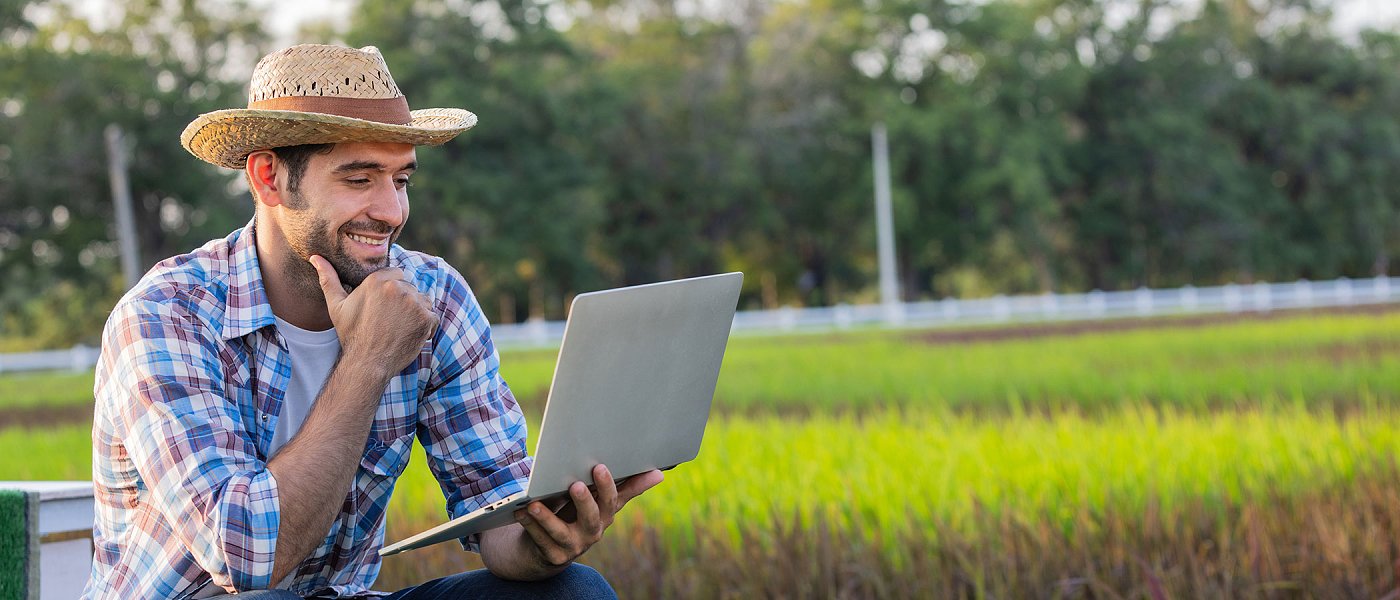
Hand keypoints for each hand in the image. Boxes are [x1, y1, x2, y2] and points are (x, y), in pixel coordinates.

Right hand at [310, 255, 437, 377]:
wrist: (367, 363)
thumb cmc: (351, 334)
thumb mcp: (336, 306)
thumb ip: (329, 279)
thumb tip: (315, 257)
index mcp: (377, 280)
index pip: (397, 274)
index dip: (392, 291)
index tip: (384, 307)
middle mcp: (397, 288)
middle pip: (410, 288)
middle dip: (403, 302)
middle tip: (389, 321)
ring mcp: (413, 302)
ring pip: (422, 301)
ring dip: (416, 312)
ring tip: (399, 328)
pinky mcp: (426, 318)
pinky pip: (432, 316)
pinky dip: (426, 327)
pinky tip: (409, 335)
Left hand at [514, 464, 662, 566]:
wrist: (549, 549)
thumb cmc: (577, 515)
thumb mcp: (600, 500)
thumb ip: (627, 487)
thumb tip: (659, 473)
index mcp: (605, 515)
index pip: (612, 500)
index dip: (607, 485)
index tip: (599, 467)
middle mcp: (593, 532)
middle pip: (592, 517)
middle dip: (585, 501)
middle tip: (575, 485)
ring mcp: (572, 546)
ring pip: (560, 532)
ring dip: (547, 517)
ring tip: (534, 504)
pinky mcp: (552, 556)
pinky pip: (539, 540)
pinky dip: (529, 525)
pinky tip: (520, 511)